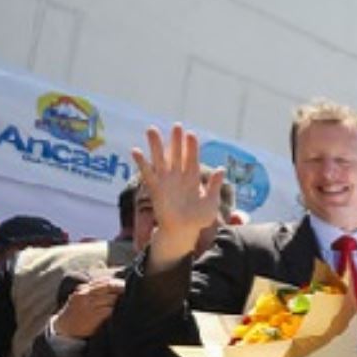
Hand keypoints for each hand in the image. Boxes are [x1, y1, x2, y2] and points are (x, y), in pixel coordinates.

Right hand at [54, 276, 124, 339]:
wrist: (63, 329)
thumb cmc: (76, 313)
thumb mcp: (81, 299)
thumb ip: (94, 292)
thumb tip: (115, 285)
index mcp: (83, 289)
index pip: (103, 281)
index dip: (117, 281)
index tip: (128, 284)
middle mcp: (85, 295)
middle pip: (109, 287)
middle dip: (122, 288)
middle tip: (134, 290)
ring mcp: (88, 306)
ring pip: (111, 298)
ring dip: (122, 299)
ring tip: (131, 301)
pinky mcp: (93, 316)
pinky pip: (110, 310)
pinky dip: (117, 310)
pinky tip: (123, 311)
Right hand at [131, 125, 226, 266]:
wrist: (183, 231)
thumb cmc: (199, 219)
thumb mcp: (210, 202)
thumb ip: (214, 185)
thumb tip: (221, 168)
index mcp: (193, 179)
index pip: (192, 159)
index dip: (191, 147)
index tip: (191, 134)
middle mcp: (179, 177)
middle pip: (176, 155)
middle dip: (176, 141)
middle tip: (176, 125)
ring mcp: (166, 182)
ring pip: (160, 159)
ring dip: (155, 145)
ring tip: (151, 129)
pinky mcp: (155, 189)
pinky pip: (147, 174)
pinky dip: (141, 163)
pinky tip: (136, 151)